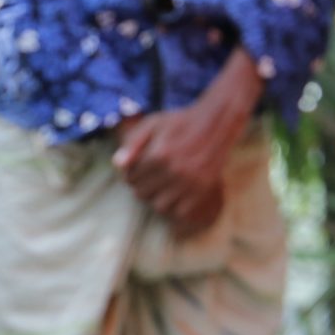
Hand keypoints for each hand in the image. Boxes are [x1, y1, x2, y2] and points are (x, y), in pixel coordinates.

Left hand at [113, 48, 260, 235]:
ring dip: (157, 198)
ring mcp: (189, 182)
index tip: (138, 169)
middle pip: (142, 195)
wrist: (216, 122)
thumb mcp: (153, 124)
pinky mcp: (202, 190)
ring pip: (159, 206)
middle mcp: (174, 170)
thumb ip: (133, 143)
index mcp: (158, 154)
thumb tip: (117, 164)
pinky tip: (175, 194)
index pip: (131, 179)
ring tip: (162, 186)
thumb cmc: (180, 122)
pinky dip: (175, 207)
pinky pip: (180, 212)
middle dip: (142, 187)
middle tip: (150, 178)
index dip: (131, 175)